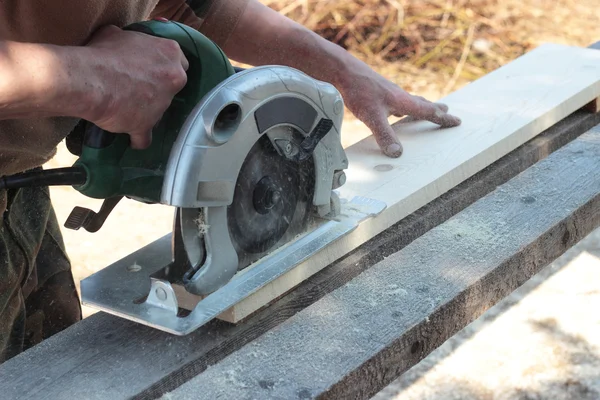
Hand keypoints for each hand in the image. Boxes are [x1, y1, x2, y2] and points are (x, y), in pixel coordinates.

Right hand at [82, 25, 188, 148]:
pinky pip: (145, 138)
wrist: (88, 79)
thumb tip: (124, 42)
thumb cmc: (101, 52)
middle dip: (159, 89)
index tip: (152, 70)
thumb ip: (131, 41)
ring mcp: (163, 104)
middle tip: (140, 88)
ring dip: (147, 111)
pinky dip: (138, 138)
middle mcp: (174, 78)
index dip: (163, 67)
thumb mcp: (117, 35)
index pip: (179, 62)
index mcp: (170, 53)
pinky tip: (130, 138)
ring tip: (125, 109)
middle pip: (173, 87)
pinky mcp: (147, 125)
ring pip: (160, 111)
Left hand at [338, 68, 460, 157]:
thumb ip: (385, 135)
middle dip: (435, 109)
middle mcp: (398, 95)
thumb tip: (397, 153)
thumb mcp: (372, 117)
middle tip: (447, 110)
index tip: (456, 121)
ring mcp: (388, 93)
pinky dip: (403, 105)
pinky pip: (396, 101)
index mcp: (403, 101)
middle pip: (422, 103)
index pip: (428, 112)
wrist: (343, 71)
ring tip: (426, 108)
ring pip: (409, 101)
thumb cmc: (359, 90)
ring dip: (420, 106)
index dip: (442, 118)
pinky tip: (394, 107)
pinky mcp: (377, 92)